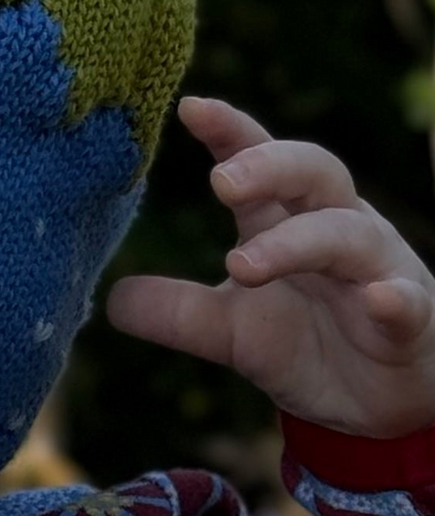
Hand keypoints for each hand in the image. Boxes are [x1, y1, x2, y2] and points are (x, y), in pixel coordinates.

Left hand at [106, 95, 434, 436]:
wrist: (372, 407)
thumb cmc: (303, 344)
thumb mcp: (227, 331)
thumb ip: (175, 312)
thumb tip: (111, 299)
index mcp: (286, 220)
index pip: (258, 159)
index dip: (230, 130)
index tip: (190, 108)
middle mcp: (337, 229)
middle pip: (313, 173)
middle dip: (269, 167)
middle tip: (220, 181)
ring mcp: (378, 271)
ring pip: (349, 234)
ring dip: (298, 243)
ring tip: (240, 264)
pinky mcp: (410, 320)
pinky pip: (407, 302)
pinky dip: (394, 298)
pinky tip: (378, 298)